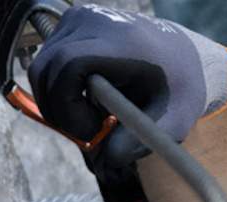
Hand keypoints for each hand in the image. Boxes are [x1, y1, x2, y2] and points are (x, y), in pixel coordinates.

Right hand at [27, 4, 226, 173]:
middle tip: (90, 132)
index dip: (68, 104)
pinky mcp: (70, 22)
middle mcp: (93, 21)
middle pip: (46, 68)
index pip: (69, 65)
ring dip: (59, 101)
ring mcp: (78, 17)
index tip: (91, 130)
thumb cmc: (180, 90)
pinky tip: (90, 99)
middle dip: (59, 110)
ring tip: (96, 116)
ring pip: (42, 67)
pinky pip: (48, 61)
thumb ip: (142, 141)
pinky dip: (60, 87)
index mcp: (122, 41)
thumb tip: (109, 157)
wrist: (184, 55)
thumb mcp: (174, 122)